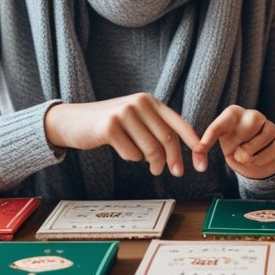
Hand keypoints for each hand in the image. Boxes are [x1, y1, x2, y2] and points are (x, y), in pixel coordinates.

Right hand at [44, 94, 207, 176]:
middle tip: (177, 173)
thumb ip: (155, 129)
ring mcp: (124, 113)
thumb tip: (179, 153)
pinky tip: (124, 152)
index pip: (179, 123)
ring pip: (151, 149)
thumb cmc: (109, 125)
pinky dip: (132, 159)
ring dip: (154, 163)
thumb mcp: (135, 120)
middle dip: (175, 160)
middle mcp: (139, 103)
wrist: (72, 121)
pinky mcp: (110, 127)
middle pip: (167, 139)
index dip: (193, 143)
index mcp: (149, 101)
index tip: (202, 162)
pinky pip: (132, 154)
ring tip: (154, 169)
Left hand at [199, 105, 274, 180]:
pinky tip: (258, 159)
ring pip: (259, 142)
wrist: (257, 158)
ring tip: (247, 157)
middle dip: (240, 149)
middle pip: (245, 130)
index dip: (208, 137)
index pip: (218, 125)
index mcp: (232, 114)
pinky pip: (272, 151)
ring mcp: (269, 125)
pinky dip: (262, 161)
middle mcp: (252, 115)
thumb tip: (200, 165)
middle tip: (237, 154)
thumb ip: (205, 152)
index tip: (200, 148)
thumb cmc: (233, 147)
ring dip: (251, 156)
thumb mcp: (216, 147)